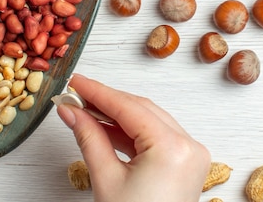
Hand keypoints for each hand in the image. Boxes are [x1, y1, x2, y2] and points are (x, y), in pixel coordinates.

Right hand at [56, 74, 210, 201]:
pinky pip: (156, 137)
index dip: (98, 92)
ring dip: (117, 116)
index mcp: (173, 148)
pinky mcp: (187, 164)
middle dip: (106, 102)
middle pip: (141, 109)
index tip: (76, 82)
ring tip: (85, 111)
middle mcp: (189, 147)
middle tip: (76, 95)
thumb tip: (71, 111)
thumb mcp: (106, 180)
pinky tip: (105, 128)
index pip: (129, 107)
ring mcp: (191, 155)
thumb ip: (89, 137)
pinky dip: (131, 133)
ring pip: (149, 121)